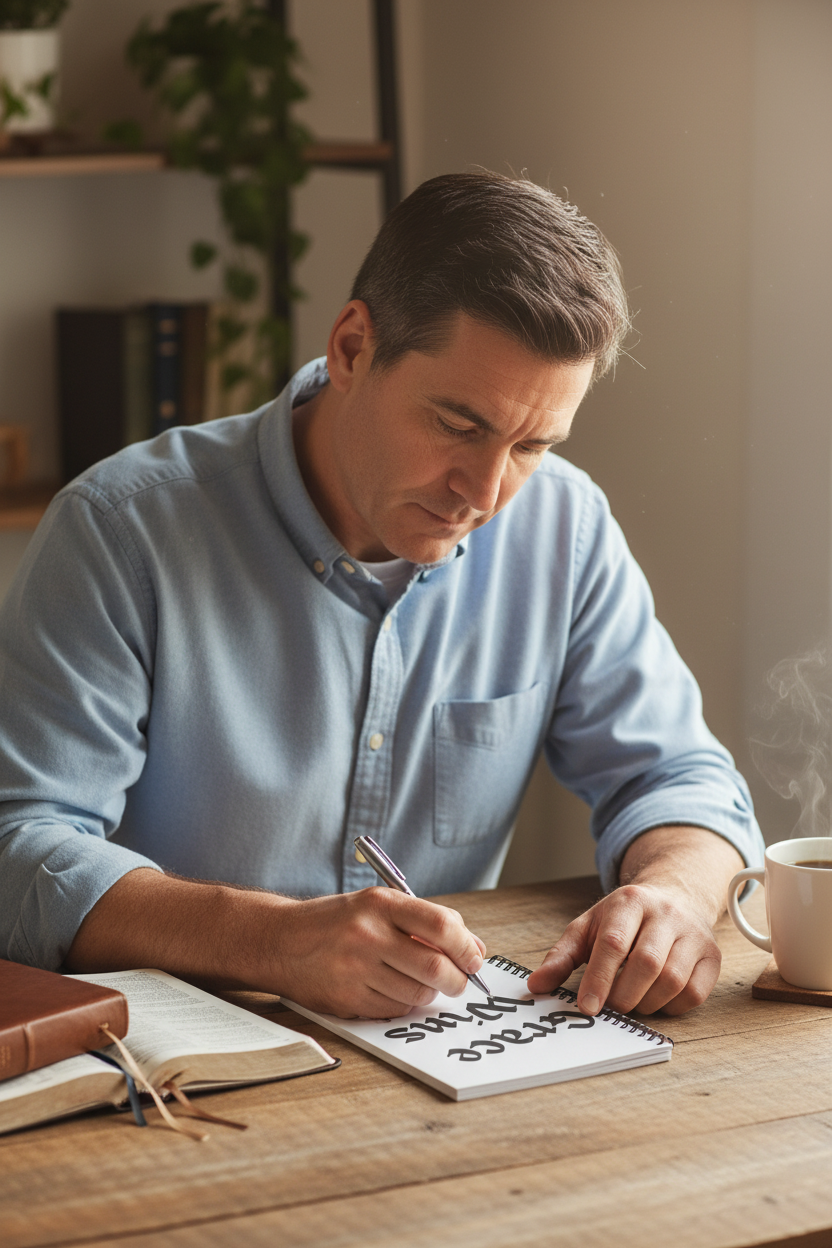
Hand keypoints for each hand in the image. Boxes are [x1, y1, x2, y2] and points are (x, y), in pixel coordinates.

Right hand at [267, 888, 486, 1018]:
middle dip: (457, 980)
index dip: (466, 946)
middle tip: (460, 981)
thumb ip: (424, 922)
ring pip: (417, 993)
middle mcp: (367, 934)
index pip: (441, 925)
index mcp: (380, 903)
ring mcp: (355, 969)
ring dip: (429, 993)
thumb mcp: (376, 906)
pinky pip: (394, 1010)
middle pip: (434, 966)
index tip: (475, 958)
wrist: (278, 940)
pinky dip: (404, 1004)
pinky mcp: (346, 999)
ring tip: (421, 982)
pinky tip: (392, 989)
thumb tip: (474, 948)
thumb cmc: (335, 922)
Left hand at [526, 881, 721, 1015]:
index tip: (587, 1007)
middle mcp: (666, 914)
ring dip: (646, 1003)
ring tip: (631, 1000)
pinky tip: (656, 999)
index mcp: (630, 902)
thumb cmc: (625, 919)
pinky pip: (694, 993)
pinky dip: (671, 1006)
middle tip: (610, 1007)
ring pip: (673, 981)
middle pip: (646, 964)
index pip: (614, 943)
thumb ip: (561, 956)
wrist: (675, 896)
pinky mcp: (712, 956)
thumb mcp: (589, 926)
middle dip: (623, 995)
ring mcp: (694, 934)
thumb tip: (536, 985)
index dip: (599, 979)